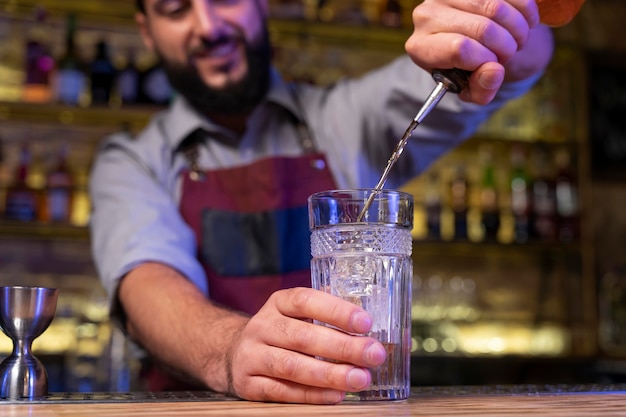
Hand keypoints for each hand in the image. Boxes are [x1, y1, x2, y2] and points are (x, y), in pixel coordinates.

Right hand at [227, 287, 386, 403]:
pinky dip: (312, 395)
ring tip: (359, 378)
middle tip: (373, 354)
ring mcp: (252, 355)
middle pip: (303, 336)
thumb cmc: (280, 333)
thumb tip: (367, 325)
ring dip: (330, 374)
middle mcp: (262, 326)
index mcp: (278, 303)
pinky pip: (282, 391)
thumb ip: (324, 315)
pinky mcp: (248, 384)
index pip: (306, 300)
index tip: (365, 322)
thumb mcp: (295, 315)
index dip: (336, 311)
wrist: (234, 353)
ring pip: (292, 366)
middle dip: (343, 346)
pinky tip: (336, 395)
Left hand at [405, 0, 552, 103]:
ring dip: (517, 28)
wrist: (473, 41)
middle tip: (509, 54)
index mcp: (420, 48)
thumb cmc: (467, 67)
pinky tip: (524, 21)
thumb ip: (481, 89)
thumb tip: (494, 72)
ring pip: (496, 7)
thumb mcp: (471, 87)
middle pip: (483, 28)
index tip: (494, 65)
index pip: (459, 49)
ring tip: (516, 39)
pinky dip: (524, 8)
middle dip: (506, 46)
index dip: (486, 59)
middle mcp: (426, 16)